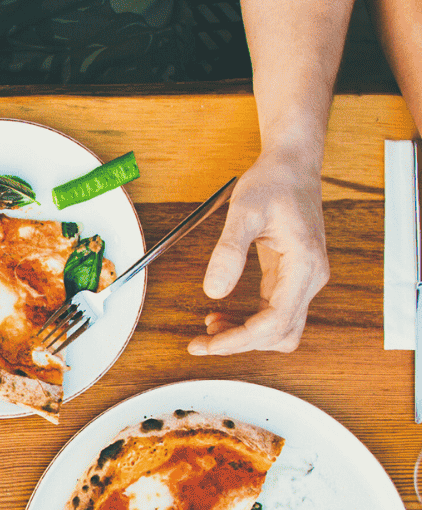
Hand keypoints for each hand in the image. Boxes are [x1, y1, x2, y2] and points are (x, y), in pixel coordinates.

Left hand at [189, 151, 328, 355]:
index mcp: (304, 265)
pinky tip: (220, 316)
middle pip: (279, 334)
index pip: (276, 322)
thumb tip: (214, 292)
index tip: (207, 344)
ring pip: (279, 331)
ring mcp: (303, 280)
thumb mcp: (244, 212)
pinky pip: (273, 315)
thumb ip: (228, 252)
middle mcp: (310, 278)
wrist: (291, 165)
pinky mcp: (292, 278)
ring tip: (209, 330)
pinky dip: (247, 324)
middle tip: (199, 343)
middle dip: (238, 344)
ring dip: (245, 338)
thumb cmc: (273, 182)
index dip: (240, 340)